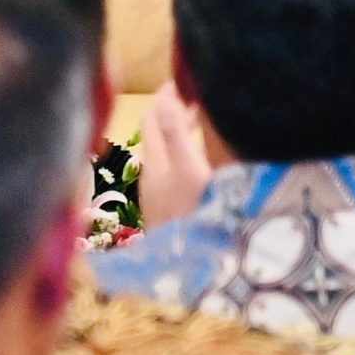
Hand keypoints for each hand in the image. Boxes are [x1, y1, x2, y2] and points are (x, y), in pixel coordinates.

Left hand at [134, 80, 214, 228]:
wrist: (190, 274)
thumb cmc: (194, 217)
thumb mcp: (190, 171)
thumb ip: (176, 134)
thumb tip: (165, 97)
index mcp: (155, 162)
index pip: (152, 117)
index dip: (166, 95)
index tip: (186, 80)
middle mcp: (150, 177)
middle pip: (156, 134)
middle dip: (173, 111)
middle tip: (200, 98)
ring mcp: (156, 196)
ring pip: (163, 153)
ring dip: (179, 133)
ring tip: (203, 125)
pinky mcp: (165, 213)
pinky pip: (170, 170)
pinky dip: (182, 154)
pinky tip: (198, 164)